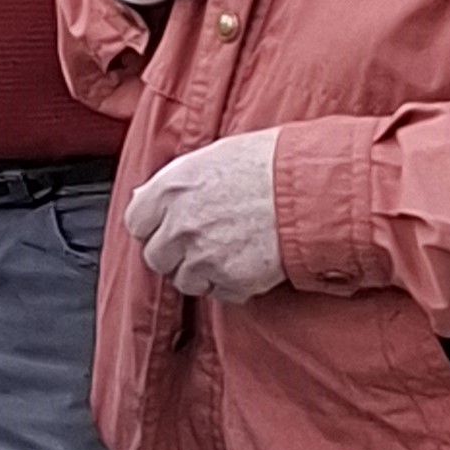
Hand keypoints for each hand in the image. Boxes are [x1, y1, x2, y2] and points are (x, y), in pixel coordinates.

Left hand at [126, 132, 283, 299]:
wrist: (313, 188)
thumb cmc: (270, 163)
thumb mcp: (213, 156)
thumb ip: (175, 181)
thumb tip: (146, 195)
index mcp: (170, 189)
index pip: (136, 222)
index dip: (153, 226)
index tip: (167, 226)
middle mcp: (180, 225)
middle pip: (156, 257)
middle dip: (176, 253)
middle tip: (203, 241)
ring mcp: (204, 256)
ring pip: (185, 280)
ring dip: (203, 272)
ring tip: (231, 250)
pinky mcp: (232, 279)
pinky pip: (221, 293)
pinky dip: (233, 284)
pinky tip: (251, 261)